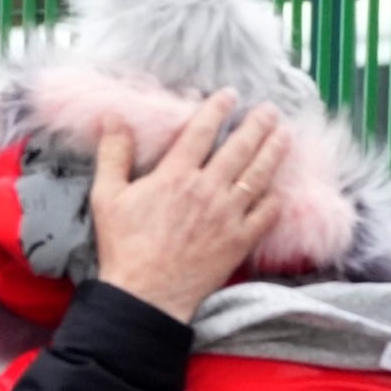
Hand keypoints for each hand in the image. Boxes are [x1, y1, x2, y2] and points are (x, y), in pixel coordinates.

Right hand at [89, 96, 295, 322]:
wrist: (145, 295)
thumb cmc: (123, 247)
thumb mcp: (106, 197)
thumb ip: (113, 154)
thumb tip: (112, 117)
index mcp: (175, 175)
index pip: (202, 131)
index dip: (217, 108)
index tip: (229, 95)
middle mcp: (208, 188)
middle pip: (241, 146)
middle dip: (258, 123)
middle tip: (269, 110)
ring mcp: (229, 214)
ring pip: (260, 172)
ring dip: (275, 149)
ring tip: (284, 134)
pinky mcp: (241, 238)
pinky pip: (268, 211)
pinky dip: (277, 195)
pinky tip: (281, 185)